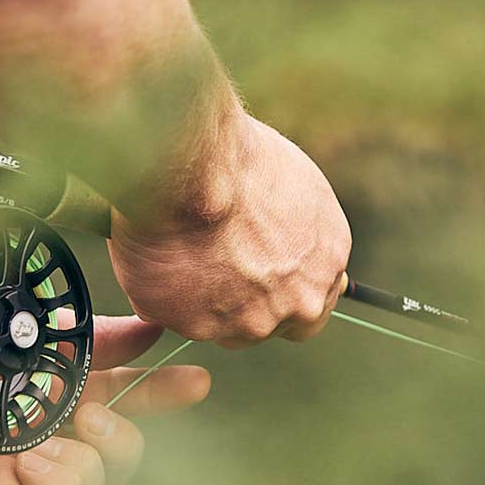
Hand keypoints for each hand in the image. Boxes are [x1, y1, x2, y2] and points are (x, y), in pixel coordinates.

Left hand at [0, 315, 207, 484]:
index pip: (128, 398)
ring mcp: (36, 476)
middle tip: (91, 416)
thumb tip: (153, 328)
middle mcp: (54, 435)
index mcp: (60, 392)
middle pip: (128, 454)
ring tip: (38, 443)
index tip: (197, 382)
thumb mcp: (37, 337)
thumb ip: (98, 338)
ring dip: (85, 465)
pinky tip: (27, 465)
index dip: (165, 394)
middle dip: (126, 436)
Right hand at [109, 112, 351, 346]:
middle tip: (209, 268)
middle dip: (242, 305)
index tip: (255, 280)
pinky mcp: (199, 326)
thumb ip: (292, 230)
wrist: (193, 165)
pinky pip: (177, 316)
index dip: (280, 296)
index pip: (311, 306)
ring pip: (222, 327)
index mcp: (326, 262)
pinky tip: (158, 256)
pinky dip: (165, 294)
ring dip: (202, 301)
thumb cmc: (237, 157)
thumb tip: (278, 239)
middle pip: (269, 324)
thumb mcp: (291, 186)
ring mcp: (250, 321)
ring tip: (179, 251)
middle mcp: (298, 301)